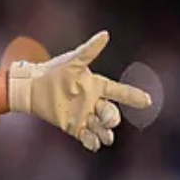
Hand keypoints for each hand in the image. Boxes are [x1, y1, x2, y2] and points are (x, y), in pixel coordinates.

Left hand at [8, 31, 151, 150]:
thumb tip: (105, 34)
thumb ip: (89, 51)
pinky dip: (91, 142)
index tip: (147, 101)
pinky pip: (86, 136)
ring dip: (105, 133)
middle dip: (112, 118)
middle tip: (109, 122)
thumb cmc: (53, 71)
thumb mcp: (72, 61)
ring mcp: (83, 115)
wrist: (32, 86)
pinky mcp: (72, 126)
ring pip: (100, 127)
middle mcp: (93, 102)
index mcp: (96, 86)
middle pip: (110, 113)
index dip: (132, 96)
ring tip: (105, 137)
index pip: (119, 92)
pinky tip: (94, 145)